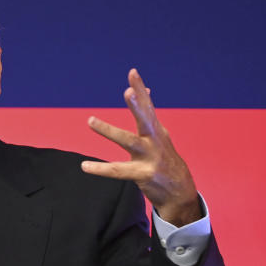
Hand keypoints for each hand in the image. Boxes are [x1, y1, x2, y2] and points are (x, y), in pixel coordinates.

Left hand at [81, 69, 201, 226]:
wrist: (180, 193)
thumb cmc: (165, 160)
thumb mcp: (159, 136)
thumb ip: (148, 115)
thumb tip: (144, 90)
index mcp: (156, 131)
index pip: (148, 106)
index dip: (140, 89)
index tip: (132, 72)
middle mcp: (155, 141)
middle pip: (145, 119)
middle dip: (138, 105)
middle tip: (128, 91)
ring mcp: (150, 158)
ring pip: (128, 142)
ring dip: (109, 130)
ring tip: (90, 121)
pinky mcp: (143, 175)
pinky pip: (118, 171)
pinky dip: (101, 169)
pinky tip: (85, 166)